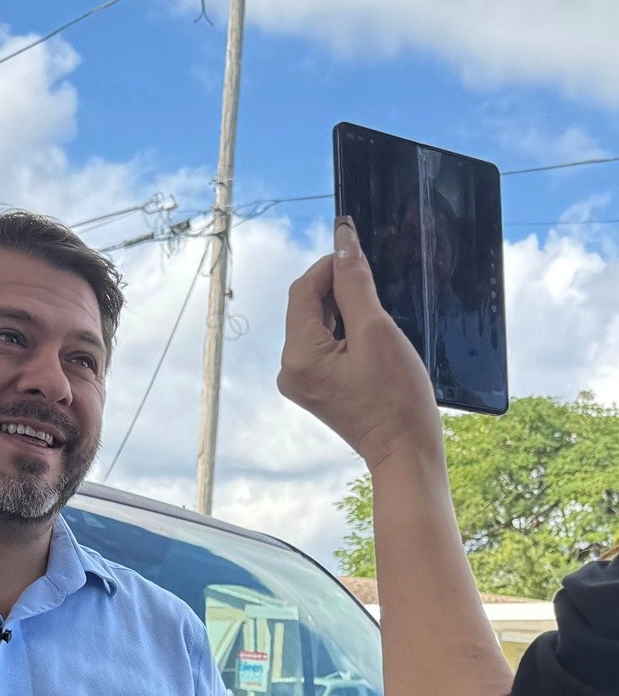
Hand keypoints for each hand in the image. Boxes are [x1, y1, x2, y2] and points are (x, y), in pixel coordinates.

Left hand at [277, 215, 441, 470]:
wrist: (406, 452)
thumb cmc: (398, 398)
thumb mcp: (378, 332)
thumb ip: (355, 285)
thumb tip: (344, 243)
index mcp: (297, 355)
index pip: (303, 291)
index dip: (329, 265)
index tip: (355, 247)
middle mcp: (289, 369)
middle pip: (306, 308)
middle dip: (336, 287)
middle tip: (373, 276)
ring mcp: (300, 381)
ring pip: (315, 325)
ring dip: (341, 308)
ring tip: (376, 307)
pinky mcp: (314, 387)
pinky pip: (322, 345)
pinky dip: (342, 330)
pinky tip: (368, 330)